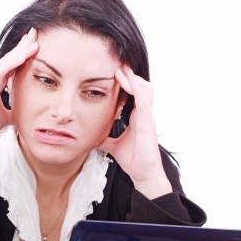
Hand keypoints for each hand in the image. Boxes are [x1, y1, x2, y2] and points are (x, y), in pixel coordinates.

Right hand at [0, 28, 38, 145]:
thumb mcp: (5, 116)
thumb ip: (14, 110)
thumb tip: (25, 113)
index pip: (13, 66)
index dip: (24, 55)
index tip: (36, 45)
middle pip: (10, 58)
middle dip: (23, 45)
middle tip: (35, 33)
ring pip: (6, 60)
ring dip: (20, 49)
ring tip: (33, 39)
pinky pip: (1, 69)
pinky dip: (13, 60)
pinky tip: (24, 53)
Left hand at [98, 66, 171, 198]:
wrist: (143, 174)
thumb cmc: (133, 159)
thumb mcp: (113, 145)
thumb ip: (105, 139)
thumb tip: (92, 137)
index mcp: (137, 117)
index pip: (134, 94)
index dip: (126, 83)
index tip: (114, 73)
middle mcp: (143, 114)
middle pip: (141, 87)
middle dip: (130, 75)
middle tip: (117, 66)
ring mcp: (147, 117)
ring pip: (145, 89)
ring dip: (133, 78)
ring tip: (121, 70)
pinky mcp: (148, 122)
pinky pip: (144, 100)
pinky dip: (137, 88)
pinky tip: (128, 81)